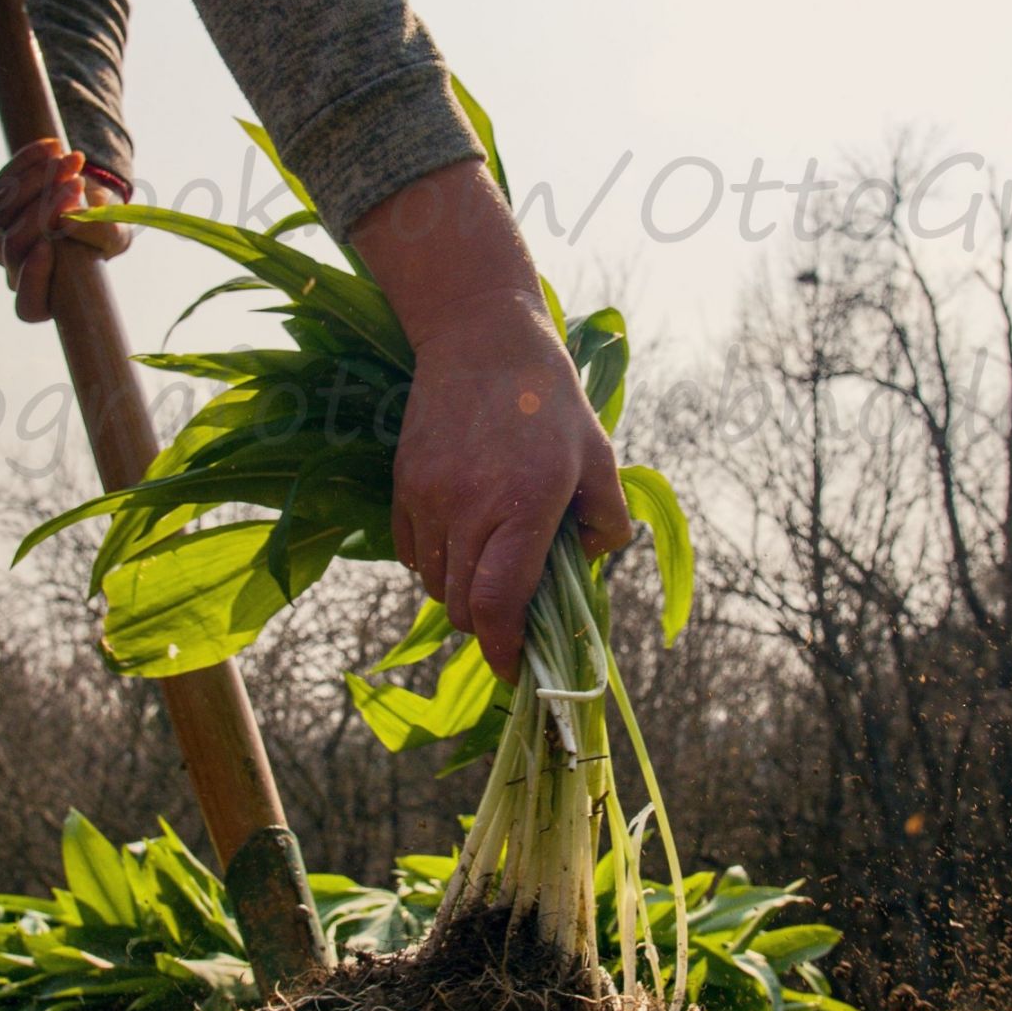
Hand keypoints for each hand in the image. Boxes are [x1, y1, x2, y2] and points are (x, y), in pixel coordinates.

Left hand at [0, 138, 130, 323]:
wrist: (89, 199)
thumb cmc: (104, 230)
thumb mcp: (115, 236)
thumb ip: (102, 236)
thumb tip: (71, 223)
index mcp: (45, 294)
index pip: (28, 304)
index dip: (33, 279)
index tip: (49, 246)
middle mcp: (15, 268)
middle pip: (14, 247)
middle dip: (45, 212)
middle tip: (77, 185)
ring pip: (4, 210)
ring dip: (40, 180)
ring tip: (75, 160)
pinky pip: (3, 182)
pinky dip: (28, 162)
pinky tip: (53, 146)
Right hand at [392, 288, 632, 679]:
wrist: (480, 338)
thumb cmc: (549, 398)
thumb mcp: (600, 454)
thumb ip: (608, 519)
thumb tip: (590, 563)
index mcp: (524, 507)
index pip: (497, 606)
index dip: (504, 652)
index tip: (516, 672)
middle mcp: (469, 510)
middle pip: (462, 607)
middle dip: (488, 625)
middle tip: (514, 610)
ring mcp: (428, 499)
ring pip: (434, 584)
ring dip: (461, 591)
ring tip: (490, 560)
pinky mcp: (403, 486)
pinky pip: (410, 554)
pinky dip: (434, 562)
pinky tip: (461, 535)